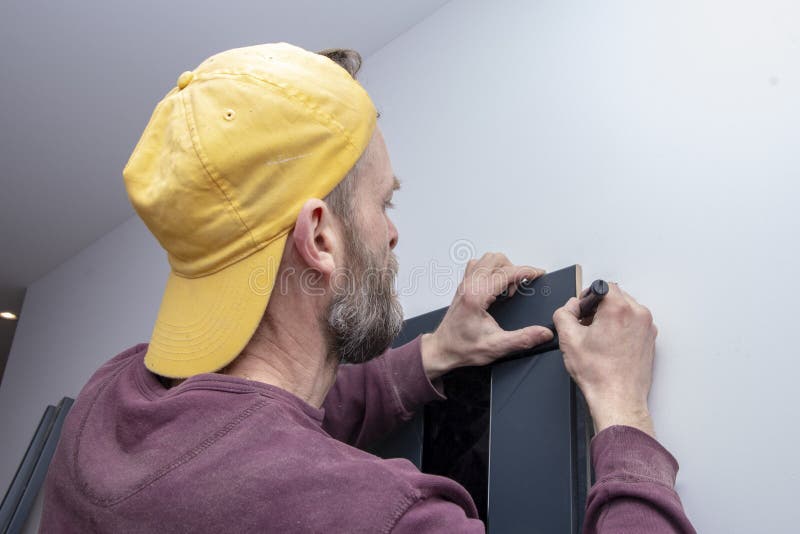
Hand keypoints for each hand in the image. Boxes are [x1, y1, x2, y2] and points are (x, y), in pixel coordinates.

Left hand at [421, 253, 553, 379]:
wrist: (442, 350)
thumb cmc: (462, 347)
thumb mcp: (497, 346)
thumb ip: (523, 339)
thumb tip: (543, 333)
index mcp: (477, 296)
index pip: (506, 272)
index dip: (526, 271)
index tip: (538, 273)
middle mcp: (469, 286)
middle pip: (496, 259)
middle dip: (513, 270)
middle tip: (518, 289)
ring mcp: (465, 284)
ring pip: (486, 259)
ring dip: (502, 268)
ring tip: (507, 289)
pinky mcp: (463, 287)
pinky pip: (478, 266)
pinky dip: (491, 270)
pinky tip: (495, 287)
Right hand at [553, 283, 657, 436]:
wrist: (617, 399)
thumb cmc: (599, 375)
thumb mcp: (568, 339)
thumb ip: (564, 314)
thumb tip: (569, 308)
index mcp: (619, 309)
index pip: (603, 286)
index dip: (588, 296)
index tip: (583, 309)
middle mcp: (638, 315)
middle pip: (616, 296)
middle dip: (600, 307)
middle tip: (588, 326)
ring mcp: (647, 328)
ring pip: (626, 309)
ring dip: (611, 317)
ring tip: (600, 338)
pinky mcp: (650, 339)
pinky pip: (634, 323)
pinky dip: (622, 328)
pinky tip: (610, 346)